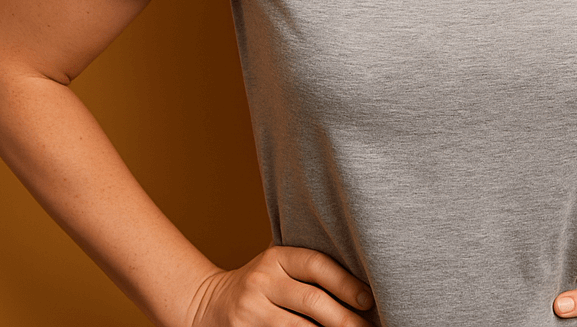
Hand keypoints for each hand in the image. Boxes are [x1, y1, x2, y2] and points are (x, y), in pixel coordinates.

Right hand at [187, 246, 373, 326]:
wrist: (207, 305)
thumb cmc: (260, 285)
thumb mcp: (279, 267)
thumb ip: (309, 270)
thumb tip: (361, 284)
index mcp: (277, 257)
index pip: (318, 265)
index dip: (346, 282)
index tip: (369, 299)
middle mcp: (263, 281)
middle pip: (312, 301)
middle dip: (345, 318)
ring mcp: (250, 311)